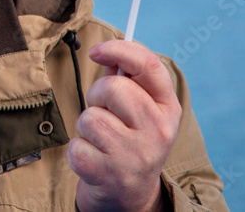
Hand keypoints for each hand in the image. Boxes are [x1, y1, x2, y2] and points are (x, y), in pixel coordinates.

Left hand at [67, 40, 181, 211]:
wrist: (131, 195)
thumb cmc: (130, 140)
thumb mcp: (139, 110)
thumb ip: (125, 79)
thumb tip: (106, 52)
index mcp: (167, 107)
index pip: (149, 65)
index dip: (119, 49)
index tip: (96, 50)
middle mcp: (158, 130)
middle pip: (114, 87)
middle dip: (97, 94)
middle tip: (102, 109)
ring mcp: (136, 154)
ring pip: (90, 117)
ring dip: (86, 125)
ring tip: (100, 138)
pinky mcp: (111, 174)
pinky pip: (77, 145)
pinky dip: (78, 151)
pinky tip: (94, 158)